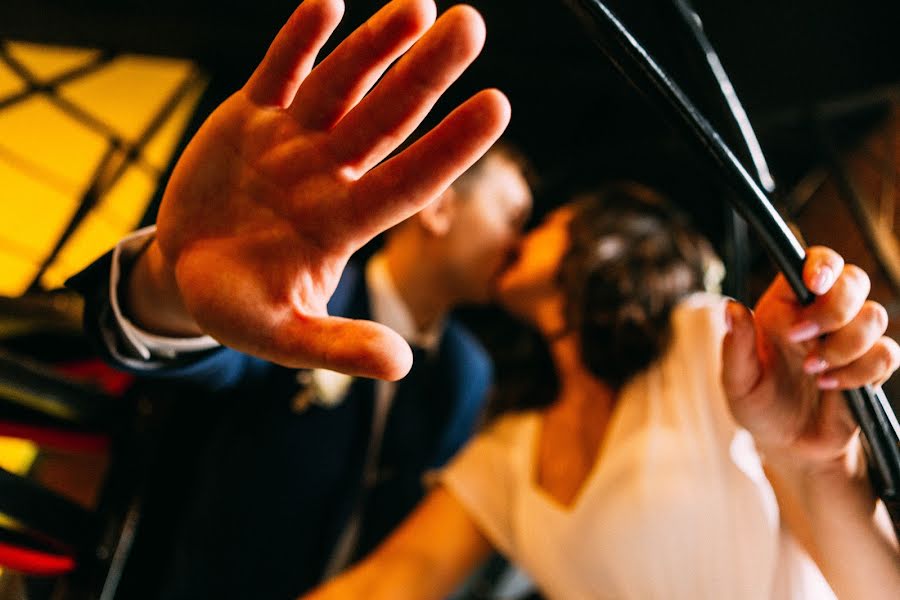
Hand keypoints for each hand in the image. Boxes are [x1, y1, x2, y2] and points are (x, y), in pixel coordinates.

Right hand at [131, 0, 509, 379]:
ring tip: (420, 6)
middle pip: (387, 118)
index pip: (406, 181)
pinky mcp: (250, 117)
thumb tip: (401, 366)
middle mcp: (327, 174)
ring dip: (377, 44)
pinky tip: (328, 3)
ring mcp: (291, 141)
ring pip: (343, 84)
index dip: (450, 147)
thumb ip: (335, 347)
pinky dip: (299, 39)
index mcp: (340, 223)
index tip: (497, 107)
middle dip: (426, 74)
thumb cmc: (237, 306)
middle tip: (471, 27)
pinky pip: (279, 70)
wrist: (186, 271)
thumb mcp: (280, 336)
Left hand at [721, 247, 899, 466]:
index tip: (813, 283)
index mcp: (786, 305)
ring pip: (875, 316)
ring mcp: (851, 339)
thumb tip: (731, 308)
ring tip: (813, 371)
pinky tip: (831, 386)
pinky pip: (887, 354)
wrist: (790, 444)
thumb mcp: (738, 381)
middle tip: (801, 337)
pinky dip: (860, 371)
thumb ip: (737, 346)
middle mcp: (821, 315)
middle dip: (835, 307)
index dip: (821, 264)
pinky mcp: (872, 366)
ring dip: (845, 345)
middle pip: (853, 279)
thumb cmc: (759, 405)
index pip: (813, 262)